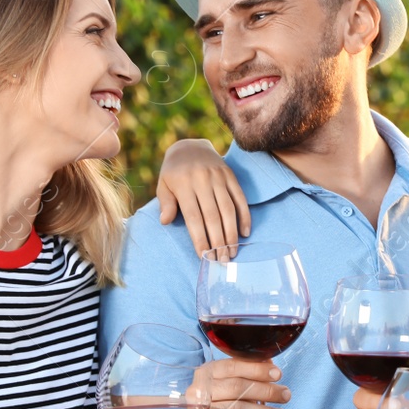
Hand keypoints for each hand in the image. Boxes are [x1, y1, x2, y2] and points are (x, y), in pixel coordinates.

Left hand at [157, 138, 250, 256]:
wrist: (190, 147)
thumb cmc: (174, 172)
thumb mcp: (163, 185)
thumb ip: (165, 203)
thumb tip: (165, 222)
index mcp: (183, 185)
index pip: (193, 217)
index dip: (200, 239)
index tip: (204, 256)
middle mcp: (202, 181)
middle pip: (213, 217)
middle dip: (218, 241)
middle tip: (221, 260)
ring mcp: (218, 177)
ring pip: (228, 210)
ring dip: (232, 234)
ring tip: (232, 252)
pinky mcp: (231, 176)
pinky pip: (240, 198)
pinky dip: (244, 216)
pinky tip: (245, 233)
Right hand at [191, 358, 289, 408]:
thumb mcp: (235, 390)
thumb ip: (250, 375)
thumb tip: (270, 362)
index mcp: (206, 374)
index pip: (232, 366)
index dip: (256, 369)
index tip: (278, 374)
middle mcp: (199, 393)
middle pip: (236, 387)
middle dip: (266, 391)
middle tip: (286, 395)